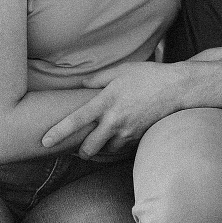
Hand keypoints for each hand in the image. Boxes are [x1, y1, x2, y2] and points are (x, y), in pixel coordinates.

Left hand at [41, 61, 186, 157]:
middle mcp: (115, 121)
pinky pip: (120, 148)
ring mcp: (127, 132)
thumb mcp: (121, 71)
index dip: (58, 133)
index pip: (76, 121)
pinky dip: (114, 145)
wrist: (177, 89)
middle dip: (80, 151)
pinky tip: (114, 136)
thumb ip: (98, 79)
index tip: (44, 142)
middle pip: (88, 148)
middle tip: (76, 146)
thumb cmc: (148, 76)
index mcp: (106, 102)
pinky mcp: (138, 138)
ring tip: (95, 139)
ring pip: (104, 151)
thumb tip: (81, 85)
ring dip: (98, 148)